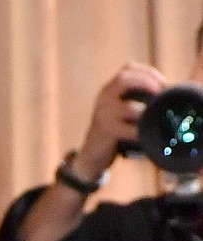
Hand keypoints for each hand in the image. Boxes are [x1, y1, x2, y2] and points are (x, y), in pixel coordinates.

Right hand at [73, 61, 166, 180]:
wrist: (92, 155)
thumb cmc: (112, 132)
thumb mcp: (119, 110)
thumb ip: (134, 98)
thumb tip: (165, 93)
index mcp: (108, 90)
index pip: (128, 69)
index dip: (148, 71)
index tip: (163, 81)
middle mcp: (103, 98)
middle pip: (124, 79)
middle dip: (147, 82)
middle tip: (161, 92)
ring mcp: (103, 115)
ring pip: (128, 107)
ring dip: (145, 110)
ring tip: (155, 115)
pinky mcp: (106, 132)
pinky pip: (128, 129)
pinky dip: (139, 131)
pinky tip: (145, 133)